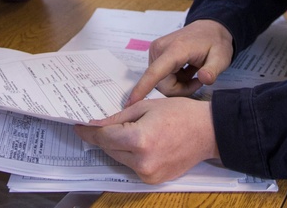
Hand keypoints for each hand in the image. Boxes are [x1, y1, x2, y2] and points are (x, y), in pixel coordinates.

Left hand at [74, 97, 219, 183]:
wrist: (208, 132)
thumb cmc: (180, 113)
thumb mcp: (146, 107)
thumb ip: (119, 117)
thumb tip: (97, 124)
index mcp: (138, 140)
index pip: (103, 137)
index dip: (88, 131)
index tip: (78, 126)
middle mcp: (141, 161)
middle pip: (109, 148)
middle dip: (103, 136)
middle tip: (98, 124)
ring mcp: (148, 173)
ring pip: (119, 157)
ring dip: (117, 145)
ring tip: (127, 130)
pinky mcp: (153, 179)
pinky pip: (132, 165)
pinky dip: (131, 154)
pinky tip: (139, 142)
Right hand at [127, 19, 233, 104]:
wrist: (209, 28)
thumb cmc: (215, 42)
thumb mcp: (222, 57)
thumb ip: (213, 70)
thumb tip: (204, 79)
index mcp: (175, 49)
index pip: (155, 72)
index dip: (143, 88)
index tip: (130, 103)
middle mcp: (159, 49)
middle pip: (161, 84)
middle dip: (180, 89)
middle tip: (198, 80)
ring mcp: (155, 51)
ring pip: (161, 83)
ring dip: (178, 85)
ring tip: (193, 74)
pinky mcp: (155, 55)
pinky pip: (160, 78)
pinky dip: (174, 79)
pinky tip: (186, 70)